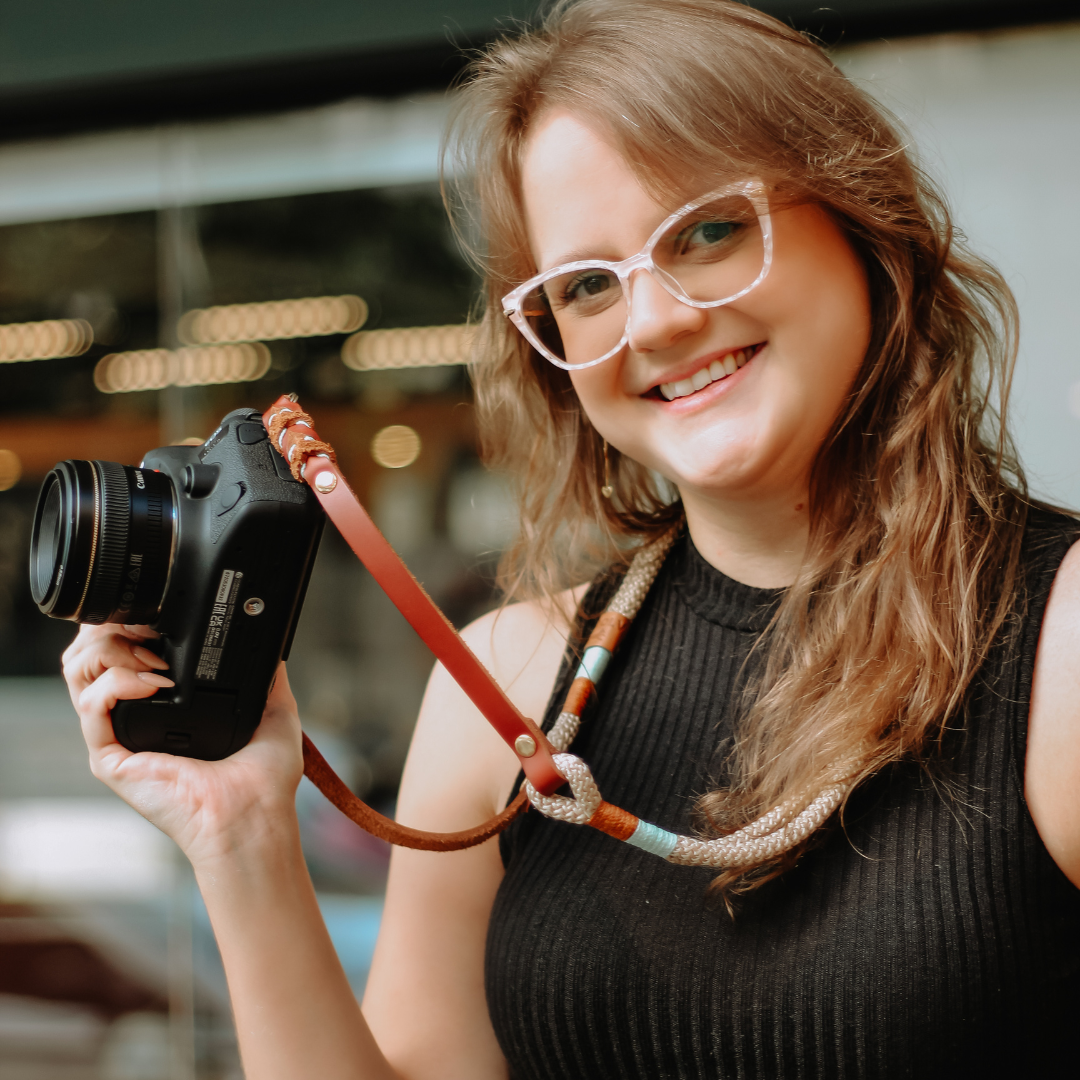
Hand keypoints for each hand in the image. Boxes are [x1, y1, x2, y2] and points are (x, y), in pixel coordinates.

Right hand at [62, 623, 303, 865]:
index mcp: (166, 708)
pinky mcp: (110, 759)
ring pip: (79, 673)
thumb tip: (270, 644)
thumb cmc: (264, 781)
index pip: (127, 652)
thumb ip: (268, 675)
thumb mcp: (274, 711)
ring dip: (114, 650)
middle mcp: (136, 720)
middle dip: (113, 629)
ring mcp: (120, 738)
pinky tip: (154, 683)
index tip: (161, 616)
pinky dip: (118, 682)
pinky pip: (91, 706)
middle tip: (149, 630)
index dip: (133, 625)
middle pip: (91, 655)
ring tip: (157, 662)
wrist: (254, 817)